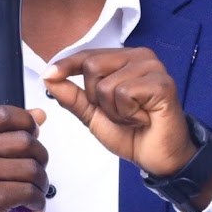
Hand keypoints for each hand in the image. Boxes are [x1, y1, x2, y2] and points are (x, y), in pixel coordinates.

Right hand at [0, 106, 47, 211]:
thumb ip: (4, 134)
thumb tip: (39, 115)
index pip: (4, 114)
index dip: (26, 121)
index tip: (33, 134)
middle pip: (24, 140)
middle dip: (40, 157)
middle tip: (36, 171)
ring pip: (31, 168)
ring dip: (41, 182)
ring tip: (35, 191)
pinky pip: (29, 192)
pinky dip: (38, 201)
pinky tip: (33, 206)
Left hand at [42, 48, 195, 177]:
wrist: (156, 157)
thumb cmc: (131, 133)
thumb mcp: (92, 114)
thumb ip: (71, 96)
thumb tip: (49, 78)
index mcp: (123, 59)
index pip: (88, 54)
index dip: (66, 65)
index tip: (49, 74)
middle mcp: (139, 56)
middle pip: (92, 65)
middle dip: (96, 98)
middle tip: (118, 112)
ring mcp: (153, 67)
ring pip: (107, 84)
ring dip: (113, 110)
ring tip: (132, 116)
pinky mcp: (162, 83)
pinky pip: (125, 94)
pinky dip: (127, 113)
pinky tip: (142, 118)